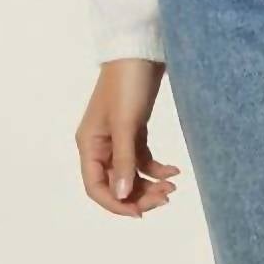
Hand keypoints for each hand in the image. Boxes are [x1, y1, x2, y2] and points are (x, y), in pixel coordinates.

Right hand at [76, 59, 182, 218]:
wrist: (141, 51)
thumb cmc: (127, 84)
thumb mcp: (126, 124)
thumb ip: (124, 161)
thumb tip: (122, 195)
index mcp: (89, 145)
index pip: (96, 187)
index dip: (116, 204)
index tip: (141, 212)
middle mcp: (100, 145)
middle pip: (116, 184)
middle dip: (139, 195)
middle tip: (166, 198)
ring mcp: (118, 139)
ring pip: (131, 174)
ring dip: (150, 184)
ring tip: (173, 186)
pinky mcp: (135, 131)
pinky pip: (143, 160)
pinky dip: (157, 169)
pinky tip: (175, 171)